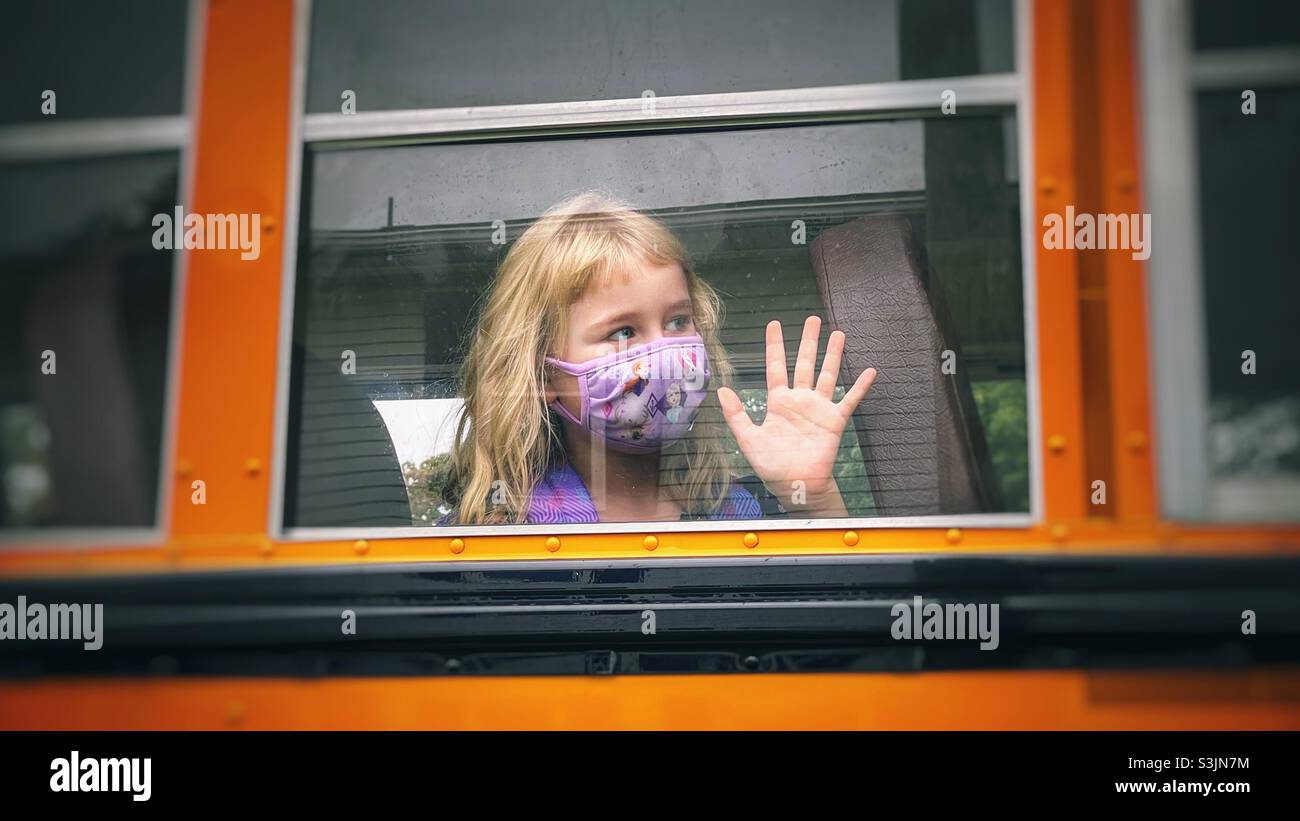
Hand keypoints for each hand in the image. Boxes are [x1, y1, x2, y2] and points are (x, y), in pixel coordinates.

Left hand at [718, 316, 876, 515]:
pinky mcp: (834, 421)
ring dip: (833, 355)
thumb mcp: (748, 439)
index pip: (776, 366)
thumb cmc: (771, 466)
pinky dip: (860, 386)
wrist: (795, 485)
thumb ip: (736, 415)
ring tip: (839, 334)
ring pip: (827, 375)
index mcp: (778, 402)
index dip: (774, 345)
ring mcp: (818, 409)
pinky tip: (870, 371)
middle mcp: (799, 400)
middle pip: (804, 363)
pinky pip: (849, 400)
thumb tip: (722, 390)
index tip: (774, 324)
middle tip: (813, 319)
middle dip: (808, 341)